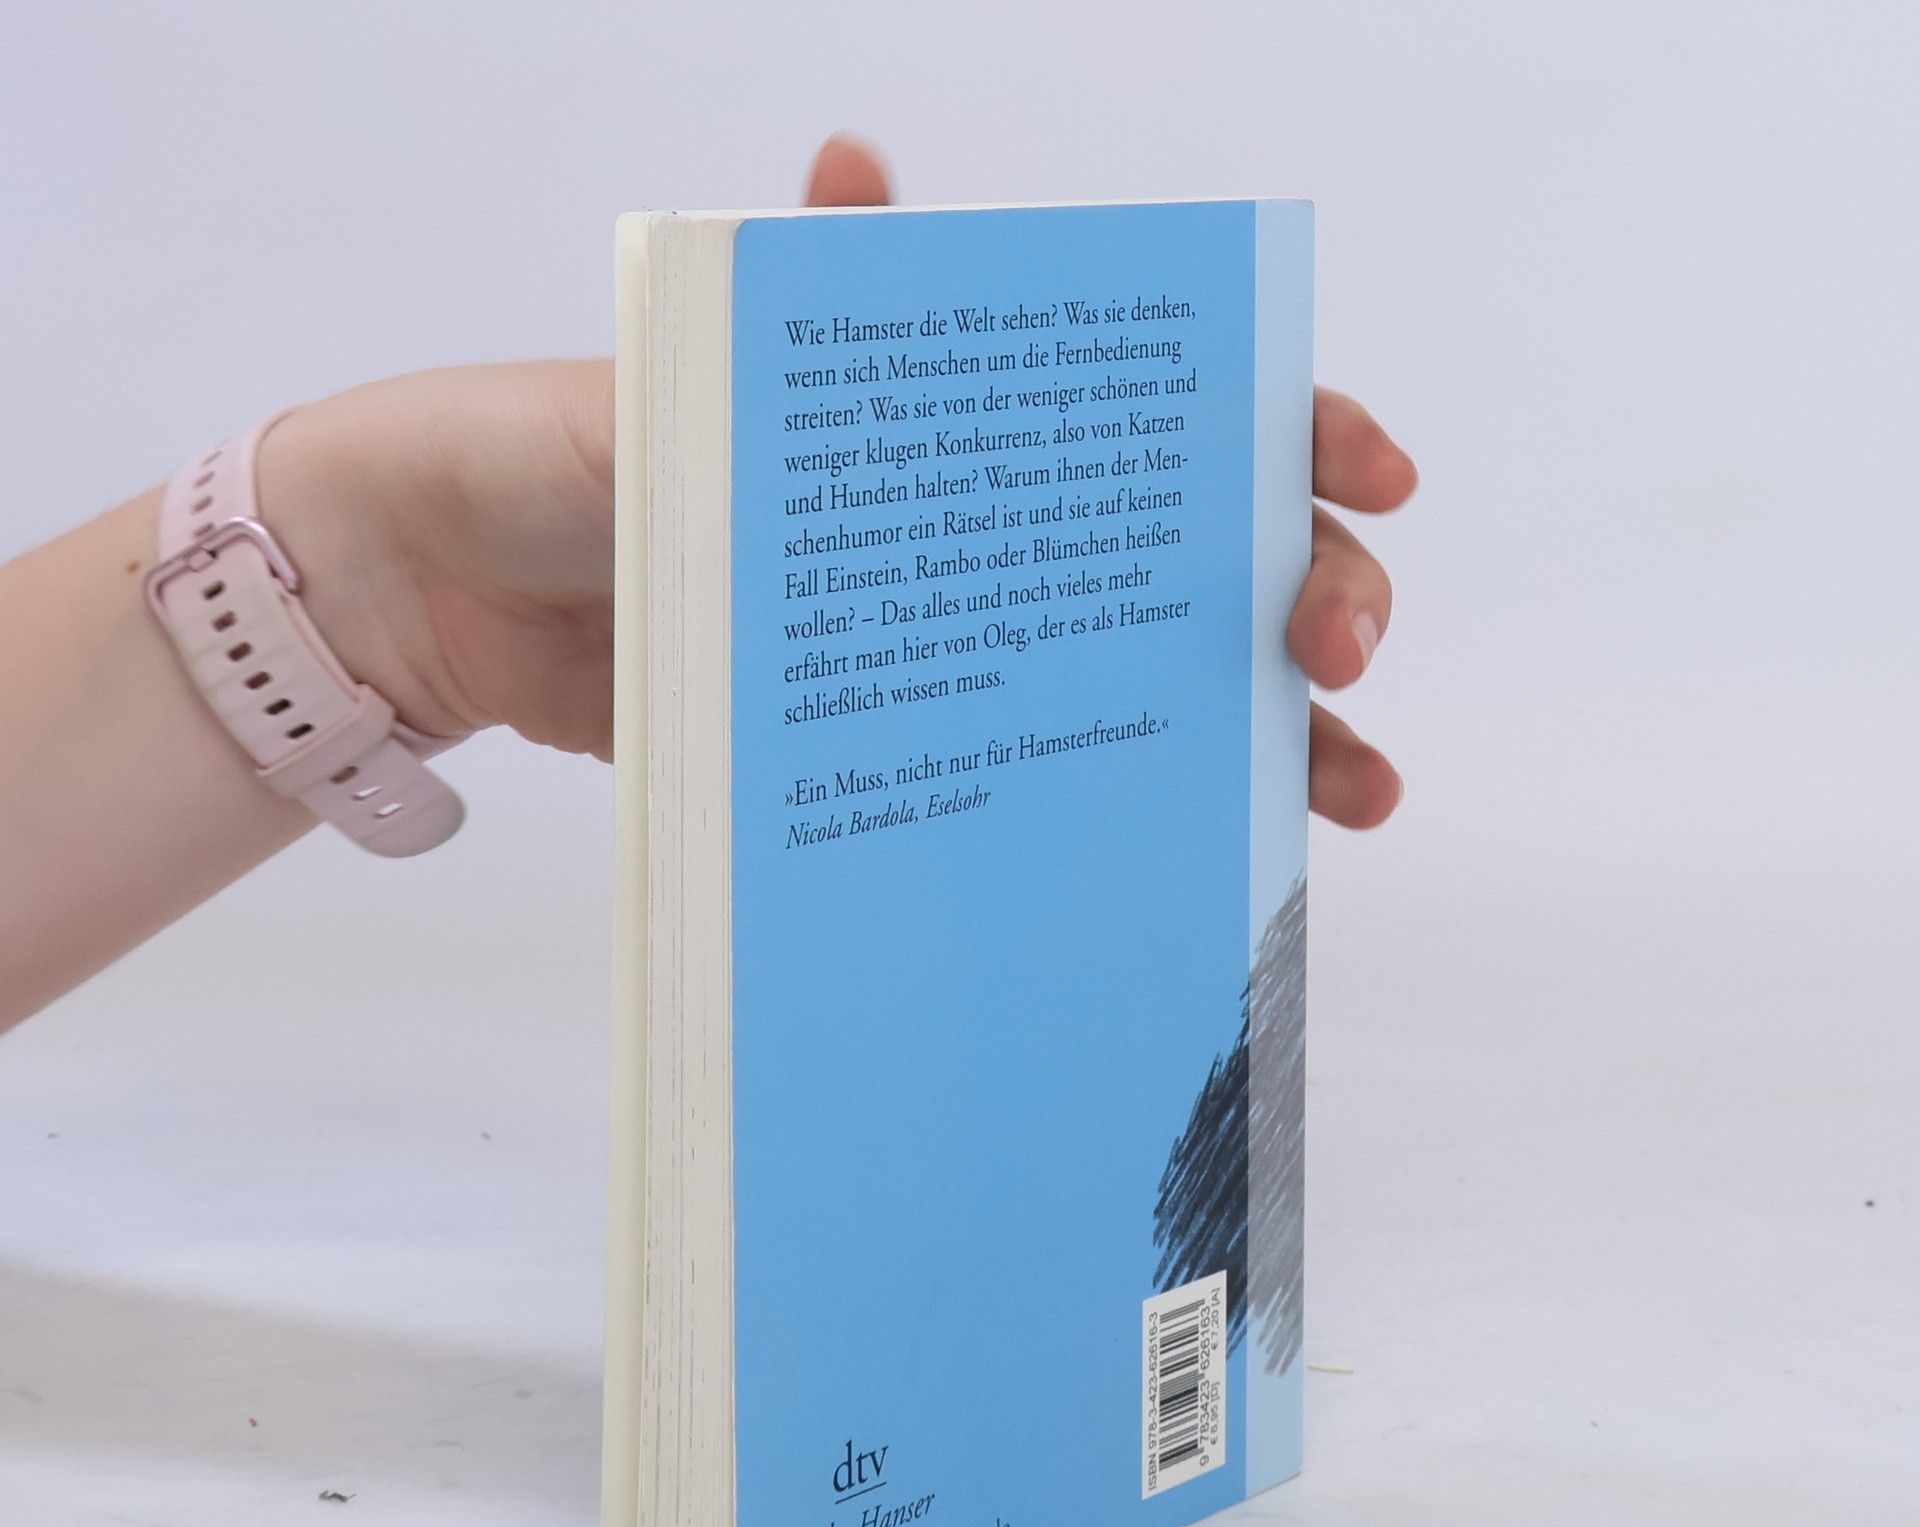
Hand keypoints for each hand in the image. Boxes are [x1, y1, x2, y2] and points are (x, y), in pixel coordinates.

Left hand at [261, 136, 1413, 826]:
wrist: (447, 594)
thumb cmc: (563, 452)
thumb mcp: (693, 372)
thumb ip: (800, 305)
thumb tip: (860, 164)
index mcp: (968, 423)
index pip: (1167, 411)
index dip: (1290, 430)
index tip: (1364, 472)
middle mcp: (993, 534)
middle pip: (1204, 560)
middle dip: (1312, 593)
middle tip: (1338, 649)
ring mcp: (967, 648)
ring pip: (1161, 688)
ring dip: (1275, 737)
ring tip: (1346, 794)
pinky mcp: (916, 748)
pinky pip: (1054, 781)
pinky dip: (1144, 818)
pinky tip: (1220, 860)